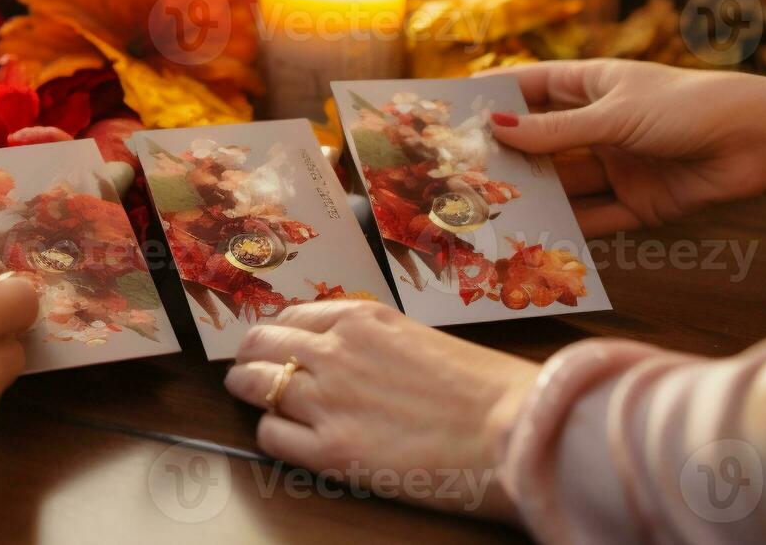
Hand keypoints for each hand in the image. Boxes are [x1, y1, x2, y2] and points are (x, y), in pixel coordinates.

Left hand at [224, 302, 537, 523]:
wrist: (516, 431)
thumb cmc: (486, 390)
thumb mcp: (421, 339)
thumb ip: (375, 342)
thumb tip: (350, 355)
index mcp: (361, 318)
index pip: (291, 315)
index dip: (278, 333)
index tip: (276, 345)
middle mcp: (335, 350)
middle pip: (260, 343)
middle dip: (251, 357)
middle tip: (250, 370)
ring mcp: (327, 400)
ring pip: (252, 383)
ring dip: (249, 389)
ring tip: (253, 398)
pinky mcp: (330, 451)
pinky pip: (270, 434)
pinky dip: (271, 432)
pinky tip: (287, 437)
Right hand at [484, 59, 765, 234]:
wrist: (760, 143)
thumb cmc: (689, 107)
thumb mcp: (614, 115)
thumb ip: (555, 130)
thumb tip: (495, 128)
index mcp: (595, 85)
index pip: (533, 87)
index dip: (496, 98)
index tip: (454, 113)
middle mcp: (601, 124)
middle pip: (544, 141)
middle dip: (509, 156)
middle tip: (463, 173)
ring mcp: (618, 164)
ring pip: (565, 182)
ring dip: (536, 195)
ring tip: (491, 211)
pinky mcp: (638, 202)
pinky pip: (595, 216)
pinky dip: (570, 227)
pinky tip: (537, 236)